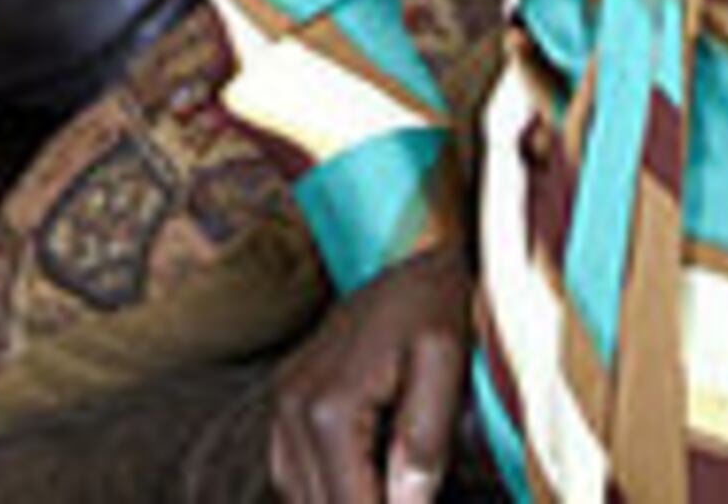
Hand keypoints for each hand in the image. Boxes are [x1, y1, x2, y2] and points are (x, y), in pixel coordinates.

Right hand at [268, 244, 473, 503]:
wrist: (409, 249)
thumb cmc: (434, 302)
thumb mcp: (445, 362)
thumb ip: (424, 439)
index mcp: (329, 406)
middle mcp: (291, 410)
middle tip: (410, 500)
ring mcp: (281, 406)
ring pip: (298, 496)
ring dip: (345, 501)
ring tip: (392, 494)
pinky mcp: (286, 401)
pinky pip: (292, 472)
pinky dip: (326, 490)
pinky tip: (365, 485)